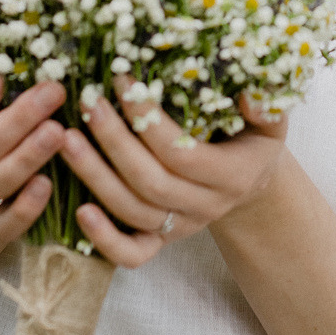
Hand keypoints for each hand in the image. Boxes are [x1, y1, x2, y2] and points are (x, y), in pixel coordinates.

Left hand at [59, 79, 288, 268]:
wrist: (250, 184)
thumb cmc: (252, 140)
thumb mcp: (269, 122)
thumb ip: (266, 107)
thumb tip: (249, 91)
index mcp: (231, 176)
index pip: (181, 154)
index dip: (148, 120)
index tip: (122, 80)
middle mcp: (205, 207)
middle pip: (151, 182)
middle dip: (114, 142)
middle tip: (88, 104)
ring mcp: (181, 227)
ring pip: (133, 211)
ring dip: (95, 176)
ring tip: (65, 139)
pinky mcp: (161, 241)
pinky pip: (132, 254)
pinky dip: (103, 239)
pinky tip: (78, 209)